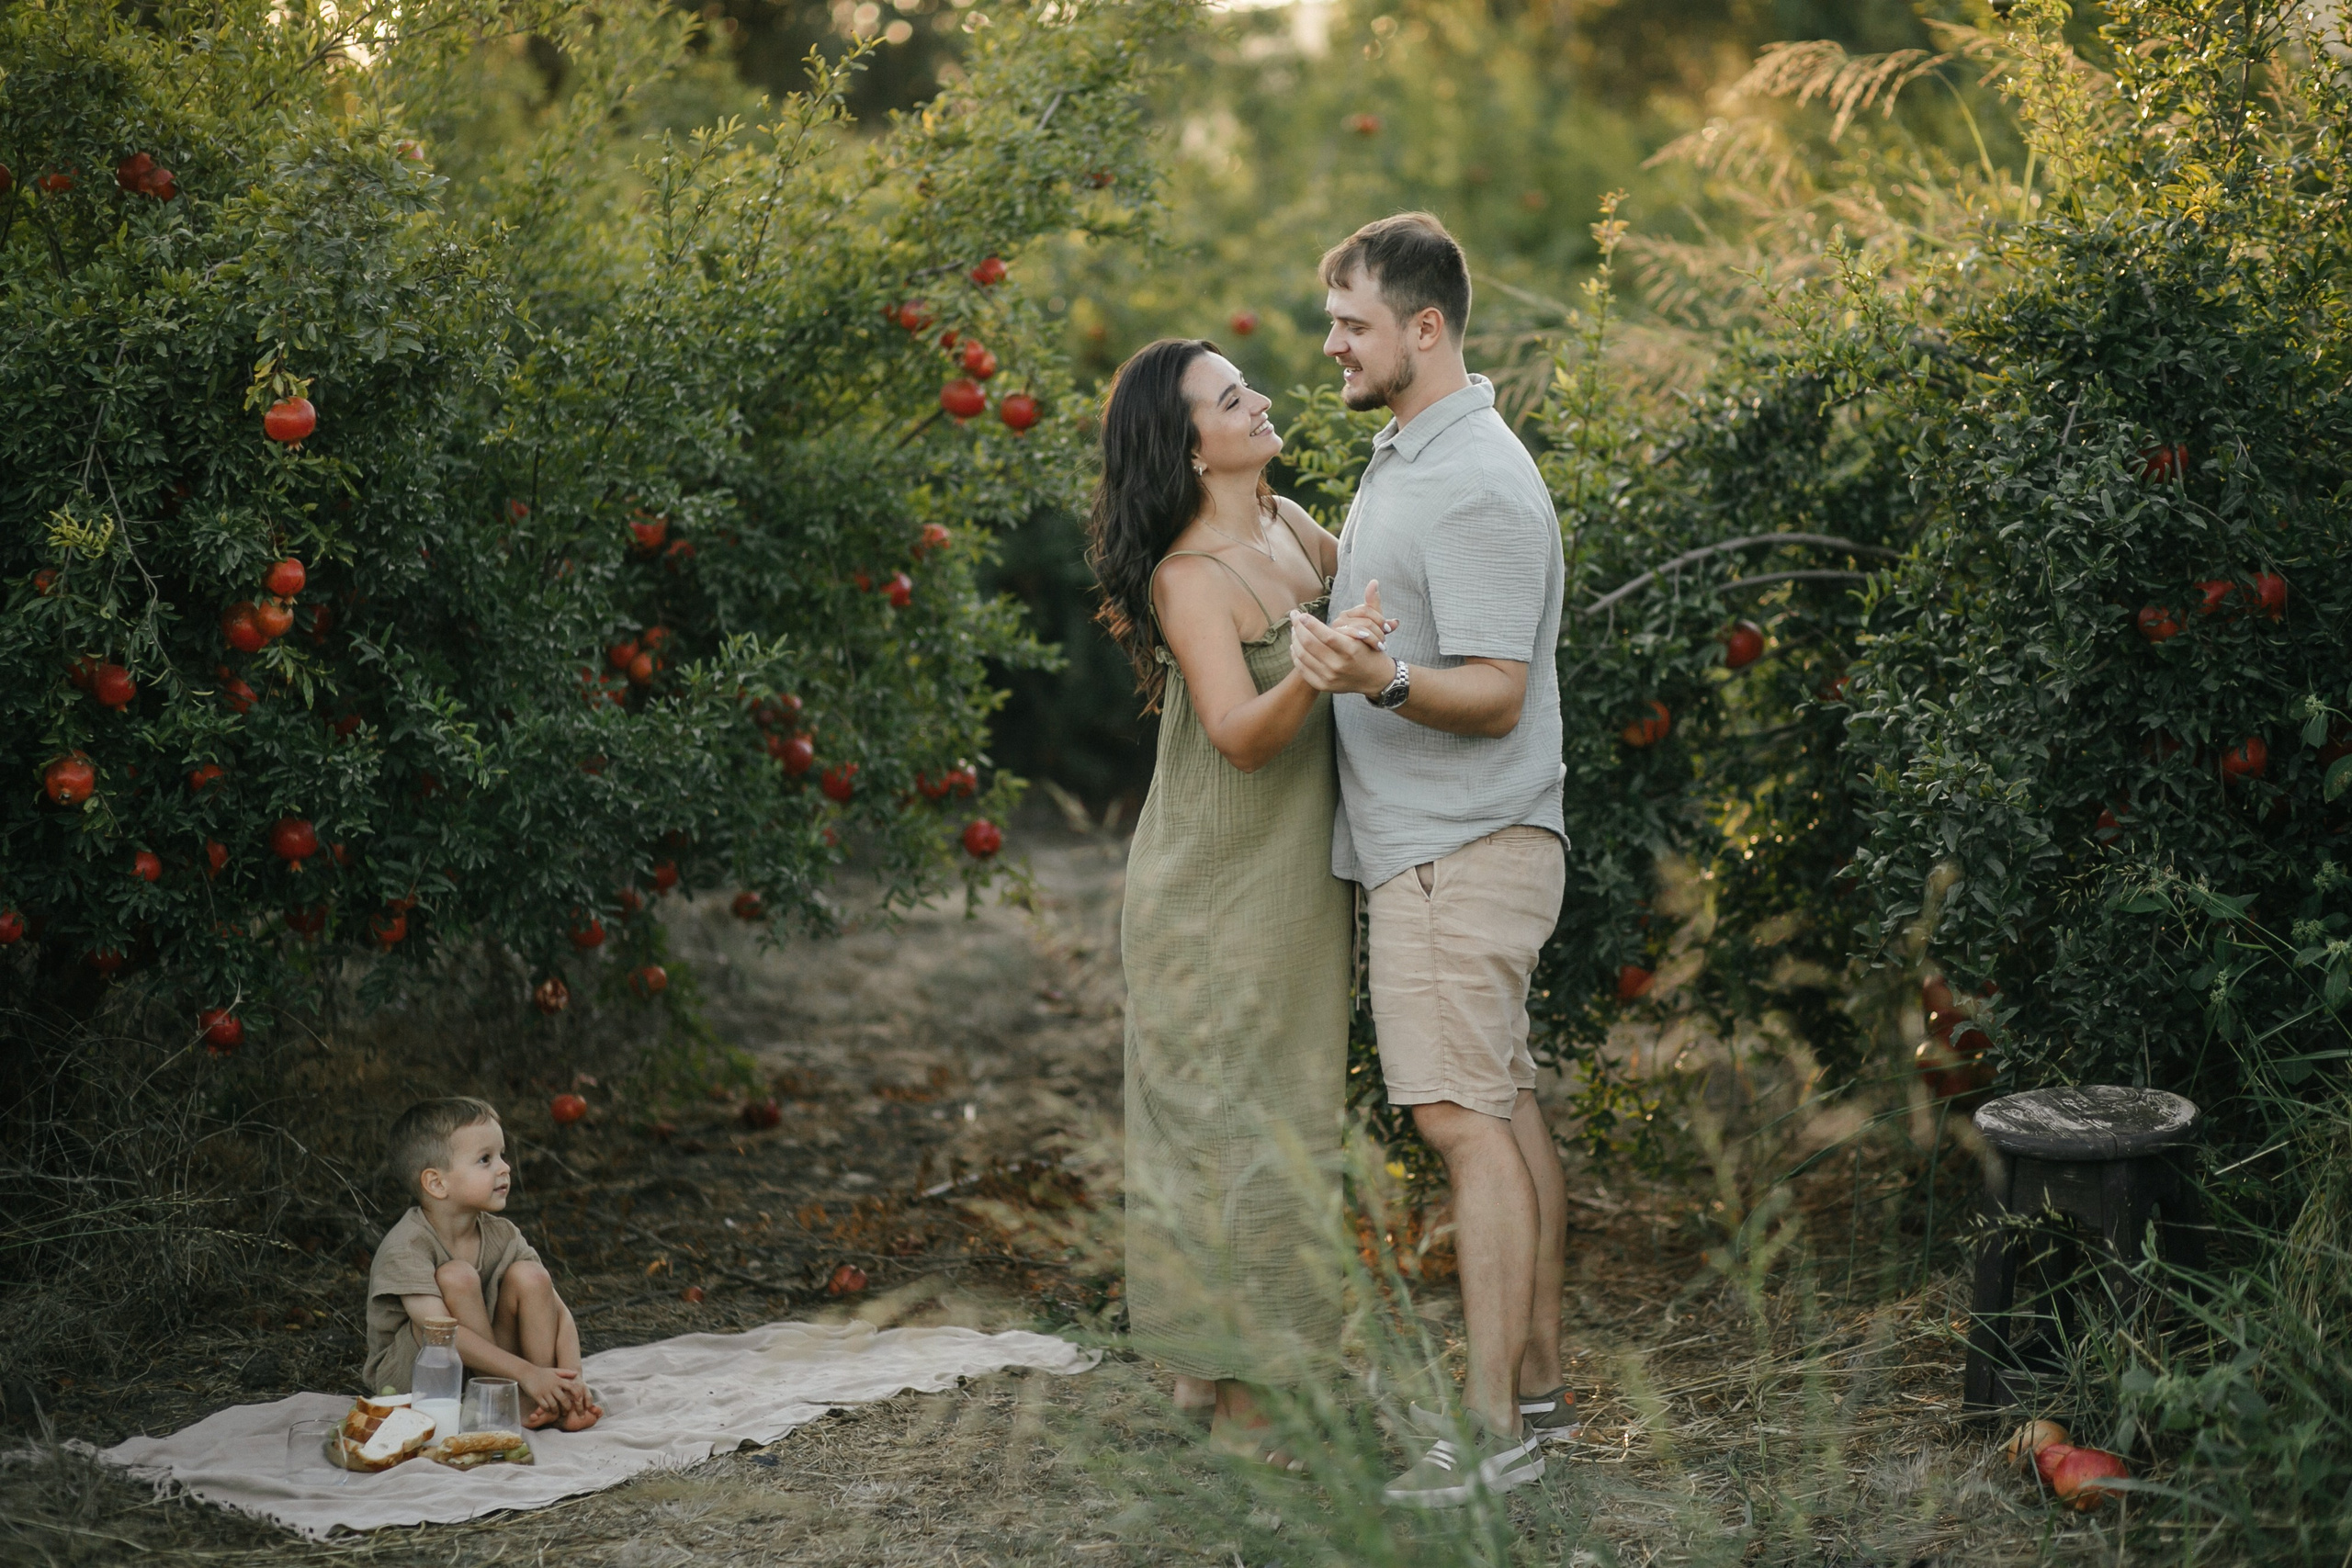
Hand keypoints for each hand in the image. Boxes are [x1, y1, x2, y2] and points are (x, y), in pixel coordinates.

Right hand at [518, 1364, 582, 1418]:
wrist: (526, 1372)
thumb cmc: (542, 1372)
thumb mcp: (554, 1371)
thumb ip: (565, 1372)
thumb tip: (576, 1374)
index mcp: (558, 1380)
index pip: (572, 1387)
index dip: (577, 1395)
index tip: (578, 1401)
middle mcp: (553, 1386)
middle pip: (564, 1399)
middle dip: (567, 1407)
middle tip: (567, 1412)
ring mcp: (545, 1391)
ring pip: (554, 1405)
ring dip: (556, 1411)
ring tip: (557, 1413)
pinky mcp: (537, 1396)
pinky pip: (544, 1406)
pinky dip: (547, 1410)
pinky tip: (548, 1410)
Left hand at [1291, 582, 1400, 696]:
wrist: (1376, 679)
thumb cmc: (1372, 649)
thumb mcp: (1375, 628)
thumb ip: (1372, 604)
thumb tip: (1373, 581)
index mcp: (1351, 650)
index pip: (1325, 635)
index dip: (1310, 624)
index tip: (1301, 614)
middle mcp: (1339, 665)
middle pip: (1310, 644)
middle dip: (1297, 628)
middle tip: (1294, 617)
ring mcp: (1330, 677)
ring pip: (1303, 655)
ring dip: (1295, 640)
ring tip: (1294, 629)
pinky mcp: (1323, 685)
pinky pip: (1302, 668)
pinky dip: (1296, 655)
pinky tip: (1296, 645)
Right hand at [1327, 580, 1394, 646]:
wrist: (1355, 663)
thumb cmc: (1366, 645)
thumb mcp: (1376, 632)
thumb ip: (1384, 622)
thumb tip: (1396, 621)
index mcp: (1351, 613)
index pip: (1366, 609)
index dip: (1380, 619)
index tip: (1389, 629)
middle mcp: (1342, 618)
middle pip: (1364, 616)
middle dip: (1378, 628)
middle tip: (1384, 642)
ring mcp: (1336, 627)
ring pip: (1360, 625)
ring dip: (1374, 637)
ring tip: (1381, 646)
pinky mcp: (1335, 637)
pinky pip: (1353, 633)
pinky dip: (1366, 638)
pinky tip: (1374, 647)